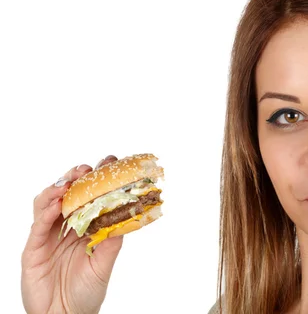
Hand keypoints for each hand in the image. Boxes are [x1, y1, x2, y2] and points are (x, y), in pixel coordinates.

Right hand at [21, 155, 123, 313]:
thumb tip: (125, 216)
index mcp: (84, 229)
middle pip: (67, 195)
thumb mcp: (104, 264)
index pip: (89, 198)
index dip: (96, 180)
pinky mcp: (33, 250)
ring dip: (58, 190)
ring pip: (48, 204)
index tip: (109, 163)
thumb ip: (111, 241)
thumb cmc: (86, 293)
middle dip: (76, 178)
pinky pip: (38, 226)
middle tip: (86, 169)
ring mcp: (48, 237)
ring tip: (70, 182)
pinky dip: (46, 212)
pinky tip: (56, 206)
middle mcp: (66, 229)